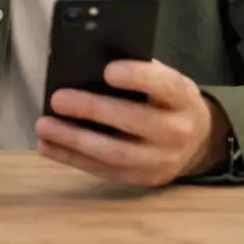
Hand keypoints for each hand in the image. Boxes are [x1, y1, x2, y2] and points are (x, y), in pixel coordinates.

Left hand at [35, 59, 230, 187]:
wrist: (198, 141)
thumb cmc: (168, 101)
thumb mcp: (165, 81)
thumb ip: (138, 72)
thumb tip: (89, 65)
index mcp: (183, 97)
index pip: (165, 85)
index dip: (137, 77)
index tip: (107, 70)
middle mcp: (177, 131)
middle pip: (134, 121)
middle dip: (93, 110)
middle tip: (58, 99)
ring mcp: (161, 160)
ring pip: (115, 153)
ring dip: (74, 140)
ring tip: (45, 126)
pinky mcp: (144, 179)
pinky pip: (104, 171)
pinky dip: (73, 158)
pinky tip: (49, 146)